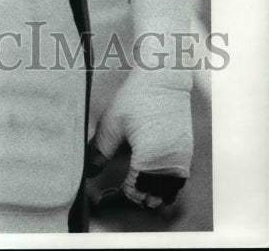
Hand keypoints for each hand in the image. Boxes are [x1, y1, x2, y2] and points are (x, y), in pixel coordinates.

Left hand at [87, 67, 191, 207]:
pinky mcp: (187, 152)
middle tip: (118, 192)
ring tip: (133, 185)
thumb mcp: (112, 123)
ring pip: (168, 192)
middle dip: (136, 198)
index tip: (108, 195)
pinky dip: (164, 184)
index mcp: (150, 159)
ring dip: (152, 194)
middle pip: (154, 197)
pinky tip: (149, 174)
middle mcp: (170, 164)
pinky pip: (178, 181)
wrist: (164, 79)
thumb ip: (99, 151)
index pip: (135, 191)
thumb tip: (89, 171)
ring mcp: (182, 159)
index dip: (120, 196)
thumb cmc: (137, 97)